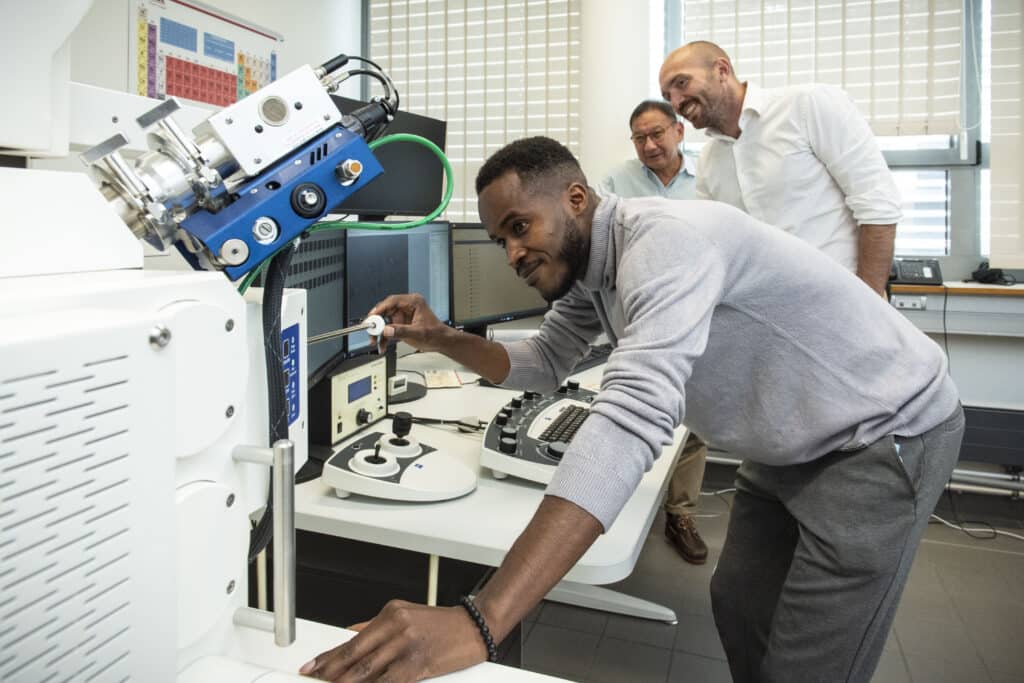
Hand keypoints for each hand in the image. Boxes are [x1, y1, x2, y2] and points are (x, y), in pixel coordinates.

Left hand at [299, 600, 487, 681]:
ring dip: (348, 681)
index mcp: (391, 613)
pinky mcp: (419, 663)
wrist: (475, 627)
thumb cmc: (443, 624)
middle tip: (315, 678)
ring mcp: (407, 645)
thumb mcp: (406, 614)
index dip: (330, 655)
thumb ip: (376, 626)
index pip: (352, 638)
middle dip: (332, 670)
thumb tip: (349, 634)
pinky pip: (390, 681)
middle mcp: (397, 626)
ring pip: (369, 669)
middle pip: (356, 654)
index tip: (313, 665)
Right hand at [368, 294, 449, 353]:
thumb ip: (402, 331)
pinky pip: (388, 330)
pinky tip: (382, 346)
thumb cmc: (436, 333)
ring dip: (379, 333)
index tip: (372, 317)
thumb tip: (387, 330)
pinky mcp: (401, 325)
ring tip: (374, 342)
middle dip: (377, 323)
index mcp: (413, 302)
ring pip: (384, 321)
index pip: (392, 301)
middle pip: (385, 311)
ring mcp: (403, 316)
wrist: (442, 342)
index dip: (380, 309)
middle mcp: (406, 307)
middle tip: (370, 331)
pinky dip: (384, 338)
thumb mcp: (419, 333)